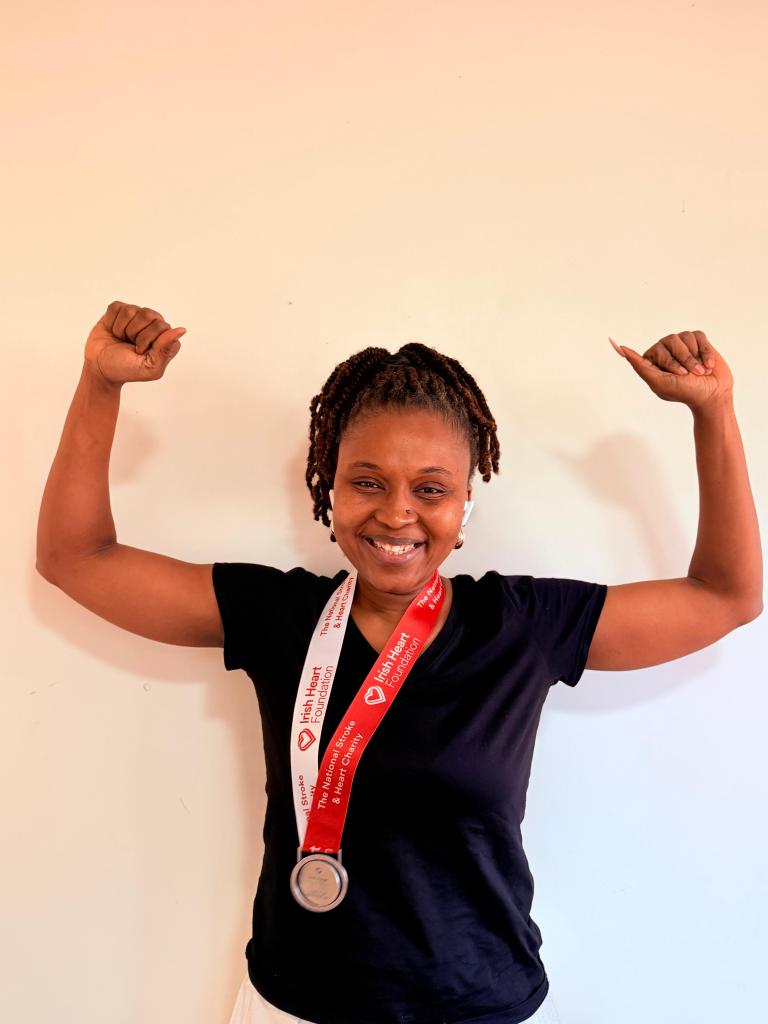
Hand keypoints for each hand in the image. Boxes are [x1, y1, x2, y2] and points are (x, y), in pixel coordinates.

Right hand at [84, 301, 186, 385]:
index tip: (140, 352)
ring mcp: (137, 316)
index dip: (146, 340)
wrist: (100, 368)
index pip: (162, 326)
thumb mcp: (150, 368)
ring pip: (131, 310)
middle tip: (130, 346)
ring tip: (122, 339)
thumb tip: (181, 330)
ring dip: (122, 329)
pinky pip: (117, 308)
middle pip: (147, 314)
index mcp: (165, 338)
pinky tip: (114, 332)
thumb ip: (166, 350)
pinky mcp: (119, 311)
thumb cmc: (126, 369)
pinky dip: (111, 322)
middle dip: (134, 334)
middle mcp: (154, 324)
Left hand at [610, 330, 733, 409]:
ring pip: (684, 337)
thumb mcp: (659, 382)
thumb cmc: (685, 392)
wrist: (713, 395)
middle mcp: (665, 351)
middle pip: (670, 341)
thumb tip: (621, 348)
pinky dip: (704, 352)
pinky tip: (707, 365)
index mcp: (652, 362)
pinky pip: (698, 336)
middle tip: (688, 375)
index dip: (669, 363)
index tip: (679, 374)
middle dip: (683, 360)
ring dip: (694, 357)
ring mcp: (682, 345)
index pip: (654, 352)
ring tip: (699, 371)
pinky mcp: (698, 341)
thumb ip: (640, 366)